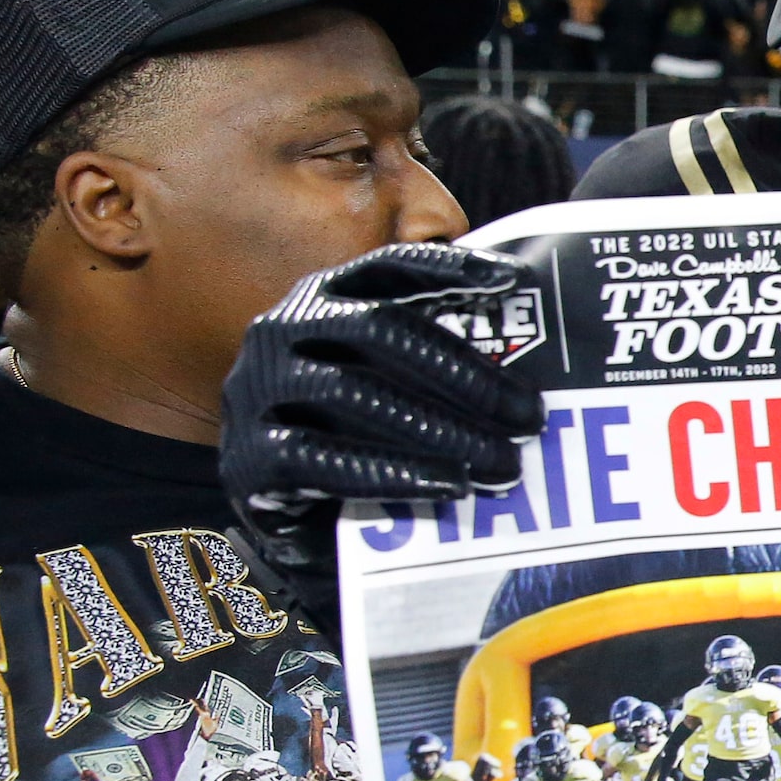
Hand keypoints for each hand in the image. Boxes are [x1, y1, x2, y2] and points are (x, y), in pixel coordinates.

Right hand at [220, 243, 549, 620]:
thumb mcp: (389, 385)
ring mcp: (257, 390)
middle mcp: (280, 331)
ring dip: (442, 429)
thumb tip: (525, 362)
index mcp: (319, 300)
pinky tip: (451, 485)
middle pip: (381, 330)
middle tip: (530, 417)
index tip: (515, 281)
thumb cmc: (351, 434)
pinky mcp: (249, 455)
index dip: (448, 268)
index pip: (386, 268)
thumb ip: (432, 361)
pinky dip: (394, 471)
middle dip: (465, 373)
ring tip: (505, 464)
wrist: (280, 513)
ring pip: (355, 393)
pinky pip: (325, 458)